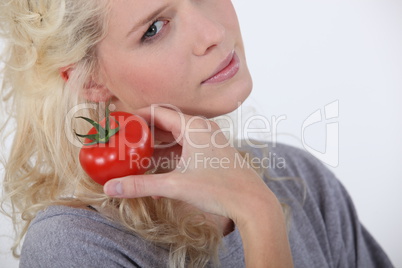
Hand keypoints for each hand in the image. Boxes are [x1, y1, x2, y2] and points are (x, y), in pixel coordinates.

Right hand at [103, 106, 292, 266]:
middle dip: (145, 131)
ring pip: (177, 135)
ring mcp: (210, 139)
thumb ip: (141, 185)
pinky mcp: (213, 152)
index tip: (120, 122)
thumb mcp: (175, 186)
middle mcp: (202, 128)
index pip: (158, 112)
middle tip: (125, 139)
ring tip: (137, 153)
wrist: (252, 202)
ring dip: (158, 144)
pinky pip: (187, 146)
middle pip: (166, 122)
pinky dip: (171, 153)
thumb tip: (110, 188)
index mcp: (193, 127)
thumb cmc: (219, 189)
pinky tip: (159, 167)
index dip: (137, 116)